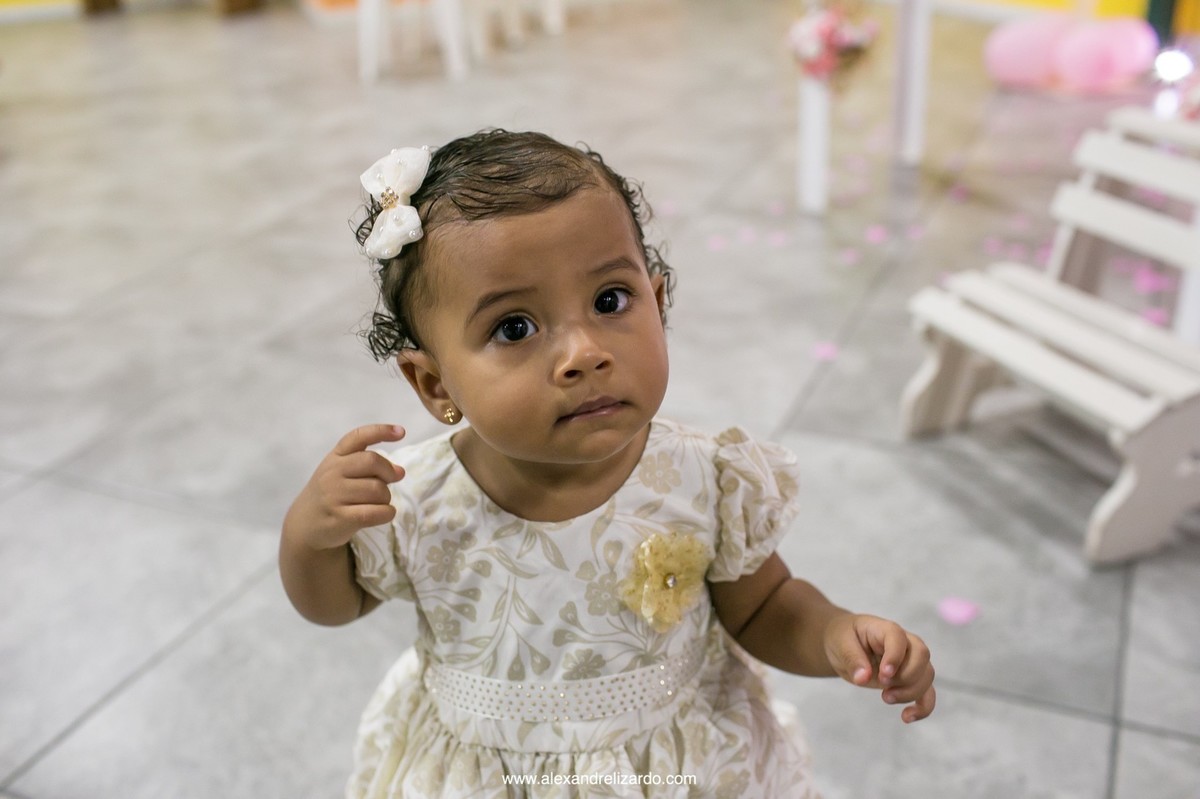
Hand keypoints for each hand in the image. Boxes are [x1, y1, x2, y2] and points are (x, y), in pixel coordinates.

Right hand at [283, 424, 405, 551]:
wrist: (304, 525)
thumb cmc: (331, 495)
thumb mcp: (340, 473)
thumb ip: (368, 467)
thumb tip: (400, 471)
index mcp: (334, 457)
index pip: (358, 437)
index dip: (381, 431)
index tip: (401, 432)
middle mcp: (332, 472)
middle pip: (372, 461)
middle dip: (389, 472)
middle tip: (391, 481)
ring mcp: (334, 495)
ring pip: (378, 489)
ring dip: (386, 497)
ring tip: (378, 503)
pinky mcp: (340, 518)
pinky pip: (376, 512)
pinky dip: (387, 513)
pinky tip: (383, 514)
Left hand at [823, 613, 935, 722]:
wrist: (845, 646)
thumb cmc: (844, 639)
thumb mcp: (840, 643)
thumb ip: (851, 658)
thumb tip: (862, 678)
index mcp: (885, 629)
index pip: (898, 638)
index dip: (895, 656)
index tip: (883, 675)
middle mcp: (904, 643)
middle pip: (922, 656)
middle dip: (906, 676)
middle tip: (883, 685)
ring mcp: (910, 661)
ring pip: (926, 675)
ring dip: (911, 692)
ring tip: (886, 698)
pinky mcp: (910, 680)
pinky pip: (927, 693)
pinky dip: (923, 707)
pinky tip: (907, 717)